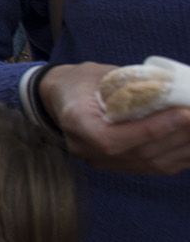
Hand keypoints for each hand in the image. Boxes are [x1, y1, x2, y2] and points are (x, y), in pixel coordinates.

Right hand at [41, 63, 189, 174]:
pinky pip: (153, 167)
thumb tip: (174, 91)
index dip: (152, 130)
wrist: (62, 98)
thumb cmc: (82, 81)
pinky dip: (179, 157)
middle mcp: (85, 149)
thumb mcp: (102, 74)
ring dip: (184, 147)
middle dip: (178, 135)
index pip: (113, 138)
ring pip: (150, 163)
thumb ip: (133, 86)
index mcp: (76, 122)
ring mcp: (100, 161)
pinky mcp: (116, 165)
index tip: (184, 113)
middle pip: (138, 153)